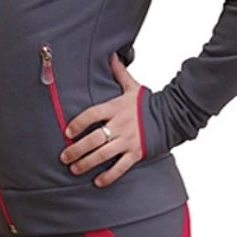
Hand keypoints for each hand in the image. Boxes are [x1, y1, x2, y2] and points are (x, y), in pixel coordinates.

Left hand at [59, 52, 143, 187]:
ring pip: (103, 155)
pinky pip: (120, 167)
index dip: (77, 124)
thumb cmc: (147, 103)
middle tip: (64, 157)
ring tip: (74, 169)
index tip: (67, 132)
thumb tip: (112, 54)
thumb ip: (118, 73)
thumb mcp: (132, 87)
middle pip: (94, 139)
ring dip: (86, 163)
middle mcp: (120, 125)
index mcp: (115, 108)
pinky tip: (97, 181)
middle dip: (76, 149)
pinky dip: (108, 176)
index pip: (91, 115)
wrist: (171, 116)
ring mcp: (128, 140)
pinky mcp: (136, 153)